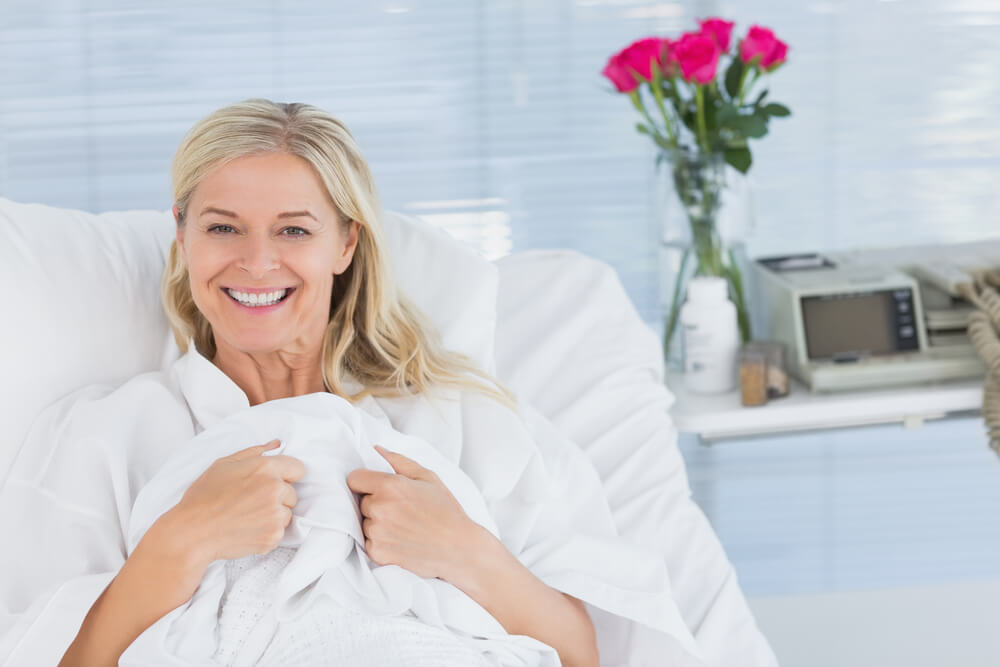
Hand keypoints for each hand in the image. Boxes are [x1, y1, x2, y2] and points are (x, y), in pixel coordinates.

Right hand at [173, 439, 305, 562]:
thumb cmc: (204, 497)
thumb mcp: (224, 464)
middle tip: (251, 501)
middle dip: (278, 497)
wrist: (192, 532)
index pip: (298, 469)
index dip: (286, 475)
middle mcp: (275, 490)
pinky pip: (279, 532)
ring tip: (247, 516)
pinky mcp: (273, 536)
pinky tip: (247, 528)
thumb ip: (254, 451)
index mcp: (265, 468)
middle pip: (292, 493)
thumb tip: (277, 444)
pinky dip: (267, 532)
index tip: (273, 482)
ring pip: (287, 513)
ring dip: (273, 515)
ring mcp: (275, 515)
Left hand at [346, 445, 477, 579]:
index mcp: (389, 486)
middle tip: (399, 508)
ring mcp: (377, 532)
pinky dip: (380, 541)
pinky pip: (368, 542)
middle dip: (375, 502)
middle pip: (361, 501)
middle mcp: (379, 508)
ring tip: (402, 525)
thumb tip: (376, 450)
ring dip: (377, 523)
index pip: (354, 479)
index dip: (365, 482)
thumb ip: (399, 461)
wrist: (458, 547)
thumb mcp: (428, 477)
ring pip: (364, 522)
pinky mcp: (377, 553)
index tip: (377, 488)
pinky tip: (400, 539)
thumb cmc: (446, 510)